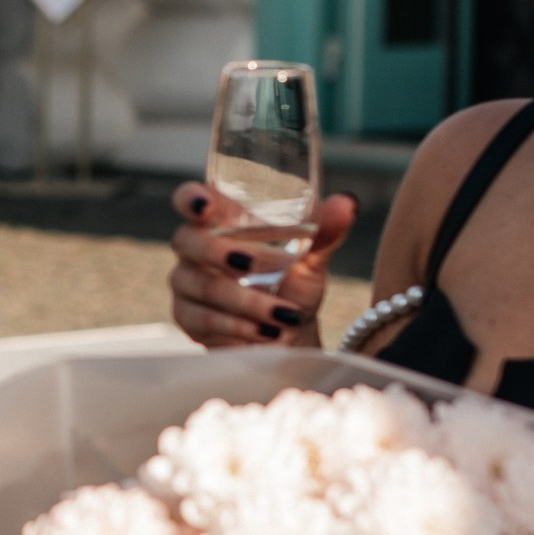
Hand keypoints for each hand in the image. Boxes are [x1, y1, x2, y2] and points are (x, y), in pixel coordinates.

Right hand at [168, 183, 355, 348]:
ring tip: (284, 314)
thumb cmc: (293, 287)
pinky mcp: (187, 317)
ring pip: (204, 285)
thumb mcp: (312, 258)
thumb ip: (324, 231)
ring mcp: (187, 283)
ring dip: (247, 301)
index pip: (191, 200)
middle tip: (259, 265)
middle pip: (187, 241)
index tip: (206, 206)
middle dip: (221, 253)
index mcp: (221, 223)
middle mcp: (196, 249)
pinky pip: (204, 319)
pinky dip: (239, 326)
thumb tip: (347, 203)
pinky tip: (265, 332)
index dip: (191, 198)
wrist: (289, 336)